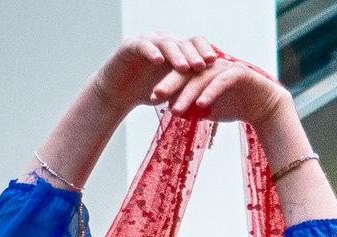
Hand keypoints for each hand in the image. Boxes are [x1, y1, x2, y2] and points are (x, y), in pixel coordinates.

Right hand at [92, 34, 216, 112]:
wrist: (119, 92)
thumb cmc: (149, 91)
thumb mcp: (175, 91)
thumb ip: (191, 87)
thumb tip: (215, 95)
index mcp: (177, 49)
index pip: (195, 44)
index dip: (205, 51)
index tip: (217, 63)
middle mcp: (164, 41)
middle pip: (183, 42)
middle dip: (194, 53)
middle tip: (204, 64)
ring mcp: (148, 42)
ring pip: (165, 43)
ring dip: (176, 55)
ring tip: (184, 67)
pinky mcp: (130, 46)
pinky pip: (142, 46)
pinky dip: (151, 52)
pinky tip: (158, 60)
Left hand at [162, 55, 289, 128]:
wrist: (263, 106)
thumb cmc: (234, 106)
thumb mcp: (209, 110)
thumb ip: (192, 108)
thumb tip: (172, 110)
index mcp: (202, 71)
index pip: (180, 76)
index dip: (166, 86)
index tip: (151, 99)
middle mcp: (212, 65)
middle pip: (187, 73)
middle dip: (170, 84)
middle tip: (155, 96)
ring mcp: (225, 67)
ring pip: (202, 78)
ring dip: (187, 94)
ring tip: (176, 109)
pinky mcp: (239, 73)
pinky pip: (221, 82)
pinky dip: (211, 93)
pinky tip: (201, 105)